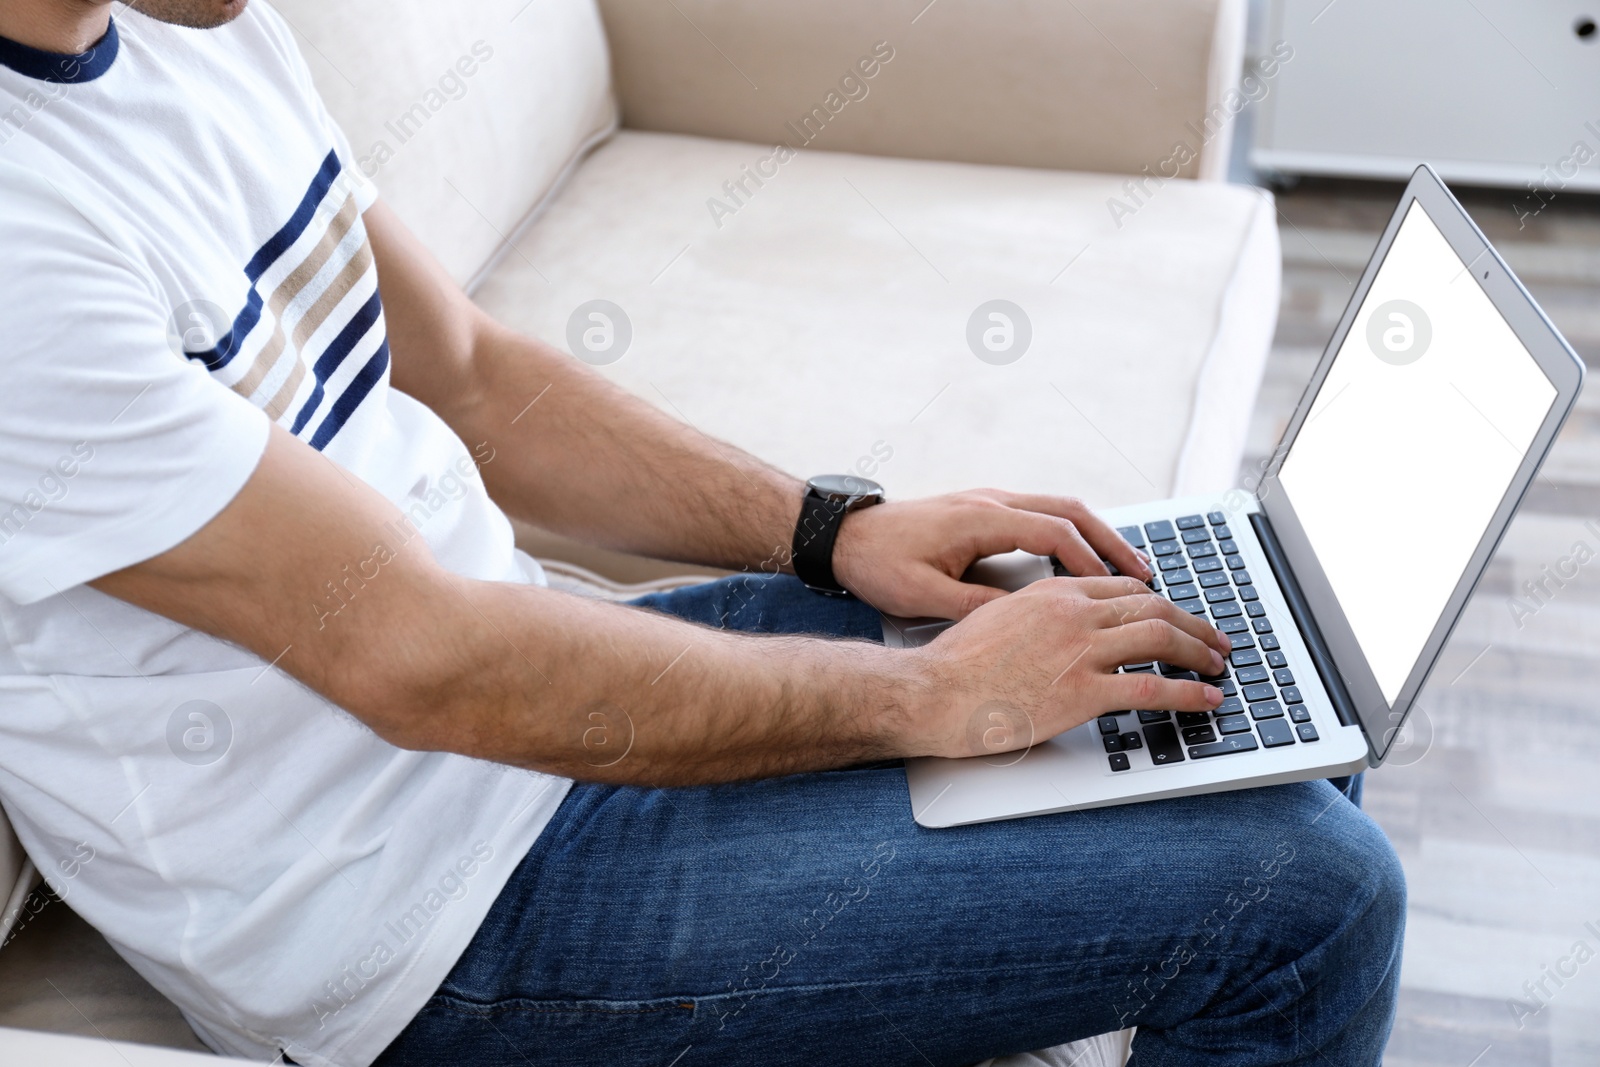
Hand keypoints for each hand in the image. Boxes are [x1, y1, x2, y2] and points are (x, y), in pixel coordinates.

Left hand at [831, 489, 1153, 619]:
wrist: (843, 536)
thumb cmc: (877, 564)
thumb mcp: (924, 596)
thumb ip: (976, 608)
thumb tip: (1025, 621)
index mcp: (980, 519)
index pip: (1053, 532)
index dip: (1091, 561)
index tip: (1121, 588)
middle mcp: (991, 501)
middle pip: (1070, 511)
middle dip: (1112, 541)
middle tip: (1147, 574)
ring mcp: (989, 501)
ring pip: (1060, 508)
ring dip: (1097, 534)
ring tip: (1129, 569)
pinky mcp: (983, 510)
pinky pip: (1042, 515)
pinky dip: (1072, 534)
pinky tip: (1085, 561)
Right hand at [907, 576, 1231, 758]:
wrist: (932, 692)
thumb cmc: (954, 665)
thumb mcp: (996, 618)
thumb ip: (1034, 616)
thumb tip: (1053, 630)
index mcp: (1052, 594)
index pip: (1123, 588)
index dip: (1158, 601)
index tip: (1174, 615)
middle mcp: (1073, 613)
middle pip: (1152, 606)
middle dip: (1192, 622)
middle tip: (1213, 639)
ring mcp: (1080, 651)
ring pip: (1160, 637)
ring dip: (1198, 651)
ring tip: (1217, 665)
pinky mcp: (1083, 691)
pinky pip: (1151, 686)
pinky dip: (1188, 693)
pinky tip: (1206, 699)